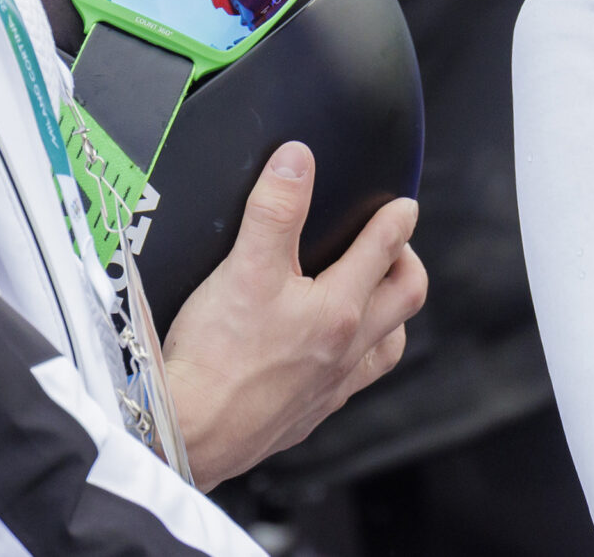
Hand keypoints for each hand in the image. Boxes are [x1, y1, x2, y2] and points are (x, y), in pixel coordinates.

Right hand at [158, 141, 426, 485]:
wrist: (187, 433)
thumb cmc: (215, 358)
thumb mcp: (244, 267)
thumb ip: (274, 209)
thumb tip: (298, 159)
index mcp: (338, 310)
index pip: (384, 252)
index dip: (396, 221)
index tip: (404, 206)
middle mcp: (345, 352)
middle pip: (404, 301)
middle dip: (407, 265)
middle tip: (396, 246)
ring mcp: (329, 388)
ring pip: (384, 348)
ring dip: (390, 317)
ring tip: (374, 297)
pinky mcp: (306, 415)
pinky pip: (350, 384)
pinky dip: (355, 359)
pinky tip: (332, 355)